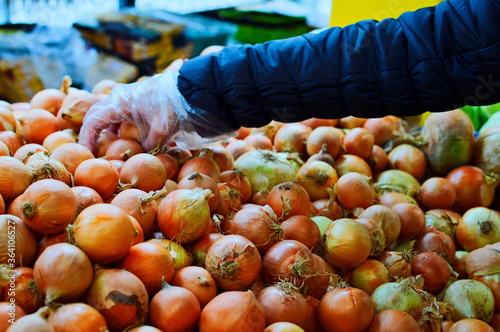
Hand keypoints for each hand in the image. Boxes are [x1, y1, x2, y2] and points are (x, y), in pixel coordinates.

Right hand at [78, 71, 235, 153]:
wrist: (190, 89)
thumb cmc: (173, 108)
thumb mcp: (160, 132)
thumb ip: (145, 147)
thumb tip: (137, 159)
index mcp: (119, 102)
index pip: (93, 121)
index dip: (87, 139)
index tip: (86, 154)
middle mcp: (119, 96)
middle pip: (96, 114)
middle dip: (92, 133)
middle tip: (91, 151)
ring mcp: (127, 95)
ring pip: (108, 113)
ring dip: (106, 129)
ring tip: (106, 147)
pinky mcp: (137, 98)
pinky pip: (120, 112)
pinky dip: (118, 125)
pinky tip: (125, 138)